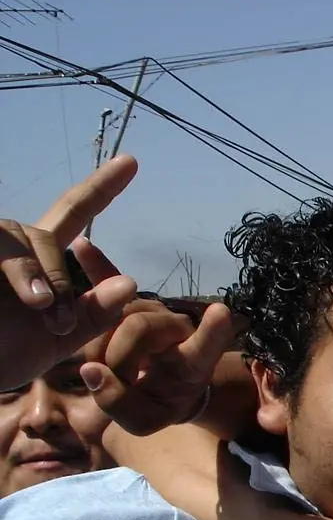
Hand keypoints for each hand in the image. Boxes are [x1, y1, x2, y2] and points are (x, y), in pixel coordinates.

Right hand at [0, 156, 138, 388]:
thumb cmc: (3, 357)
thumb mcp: (57, 341)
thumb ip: (93, 315)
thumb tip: (128, 282)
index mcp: (39, 261)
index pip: (73, 214)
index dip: (101, 188)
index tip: (132, 162)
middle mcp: (11, 246)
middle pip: (44, 235)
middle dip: (59, 279)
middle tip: (59, 321)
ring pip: (16, 237)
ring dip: (33, 274)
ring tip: (38, 309)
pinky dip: (15, 272)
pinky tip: (19, 298)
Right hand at [73, 241, 239, 433]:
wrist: (160, 391)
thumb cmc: (157, 404)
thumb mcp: (144, 420)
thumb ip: (120, 404)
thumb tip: (92, 372)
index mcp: (194, 361)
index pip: (207, 345)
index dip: (213, 330)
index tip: (220, 312)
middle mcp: (179, 329)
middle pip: (139, 327)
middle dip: (118, 356)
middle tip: (120, 379)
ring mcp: (154, 313)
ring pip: (118, 315)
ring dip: (102, 345)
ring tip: (110, 368)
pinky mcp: (129, 306)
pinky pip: (111, 283)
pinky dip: (98, 266)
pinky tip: (82, 247)